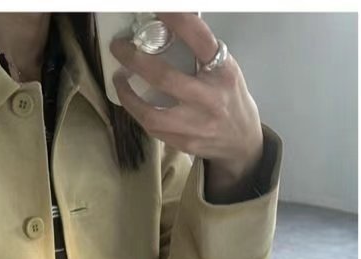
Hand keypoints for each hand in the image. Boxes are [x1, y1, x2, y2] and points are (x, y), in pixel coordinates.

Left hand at [110, 12, 263, 194]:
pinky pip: (152, 128)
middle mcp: (210, 99)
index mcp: (223, 72)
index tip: (159, 9)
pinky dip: (137, 112)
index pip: (200, 40)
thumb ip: (202, 55)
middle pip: (164, 78)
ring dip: (128, 95)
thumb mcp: (225, 70)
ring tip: (119, 78)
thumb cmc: (229, 98)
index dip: (178, 21)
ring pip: (151, 113)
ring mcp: (196, 125)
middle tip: (119, 48)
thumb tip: (168, 30)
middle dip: (135, 59)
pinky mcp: (184, 143)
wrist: (241, 141)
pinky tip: (130, 100)